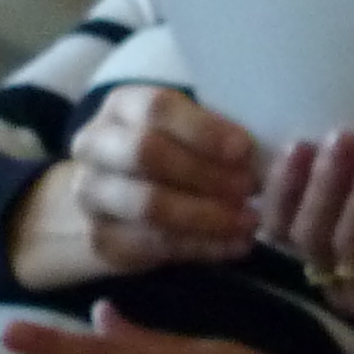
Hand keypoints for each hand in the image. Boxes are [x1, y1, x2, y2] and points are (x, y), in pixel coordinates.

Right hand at [8, 86, 259, 288]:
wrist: (119, 194)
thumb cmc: (171, 149)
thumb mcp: (189, 128)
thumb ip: (218, 134)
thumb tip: (263, 155)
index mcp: (122, 106)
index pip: (157, 108)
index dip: (203, 129)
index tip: (244, 150)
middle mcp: (95, 145)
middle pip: (147, 154)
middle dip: (205, 174)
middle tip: (249, 189)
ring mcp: (90, 194)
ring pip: (148, 206)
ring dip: (206, 216)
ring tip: (249, 222)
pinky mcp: (99, 237)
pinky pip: (152, 245)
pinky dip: (201, 246)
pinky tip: (235, 245)